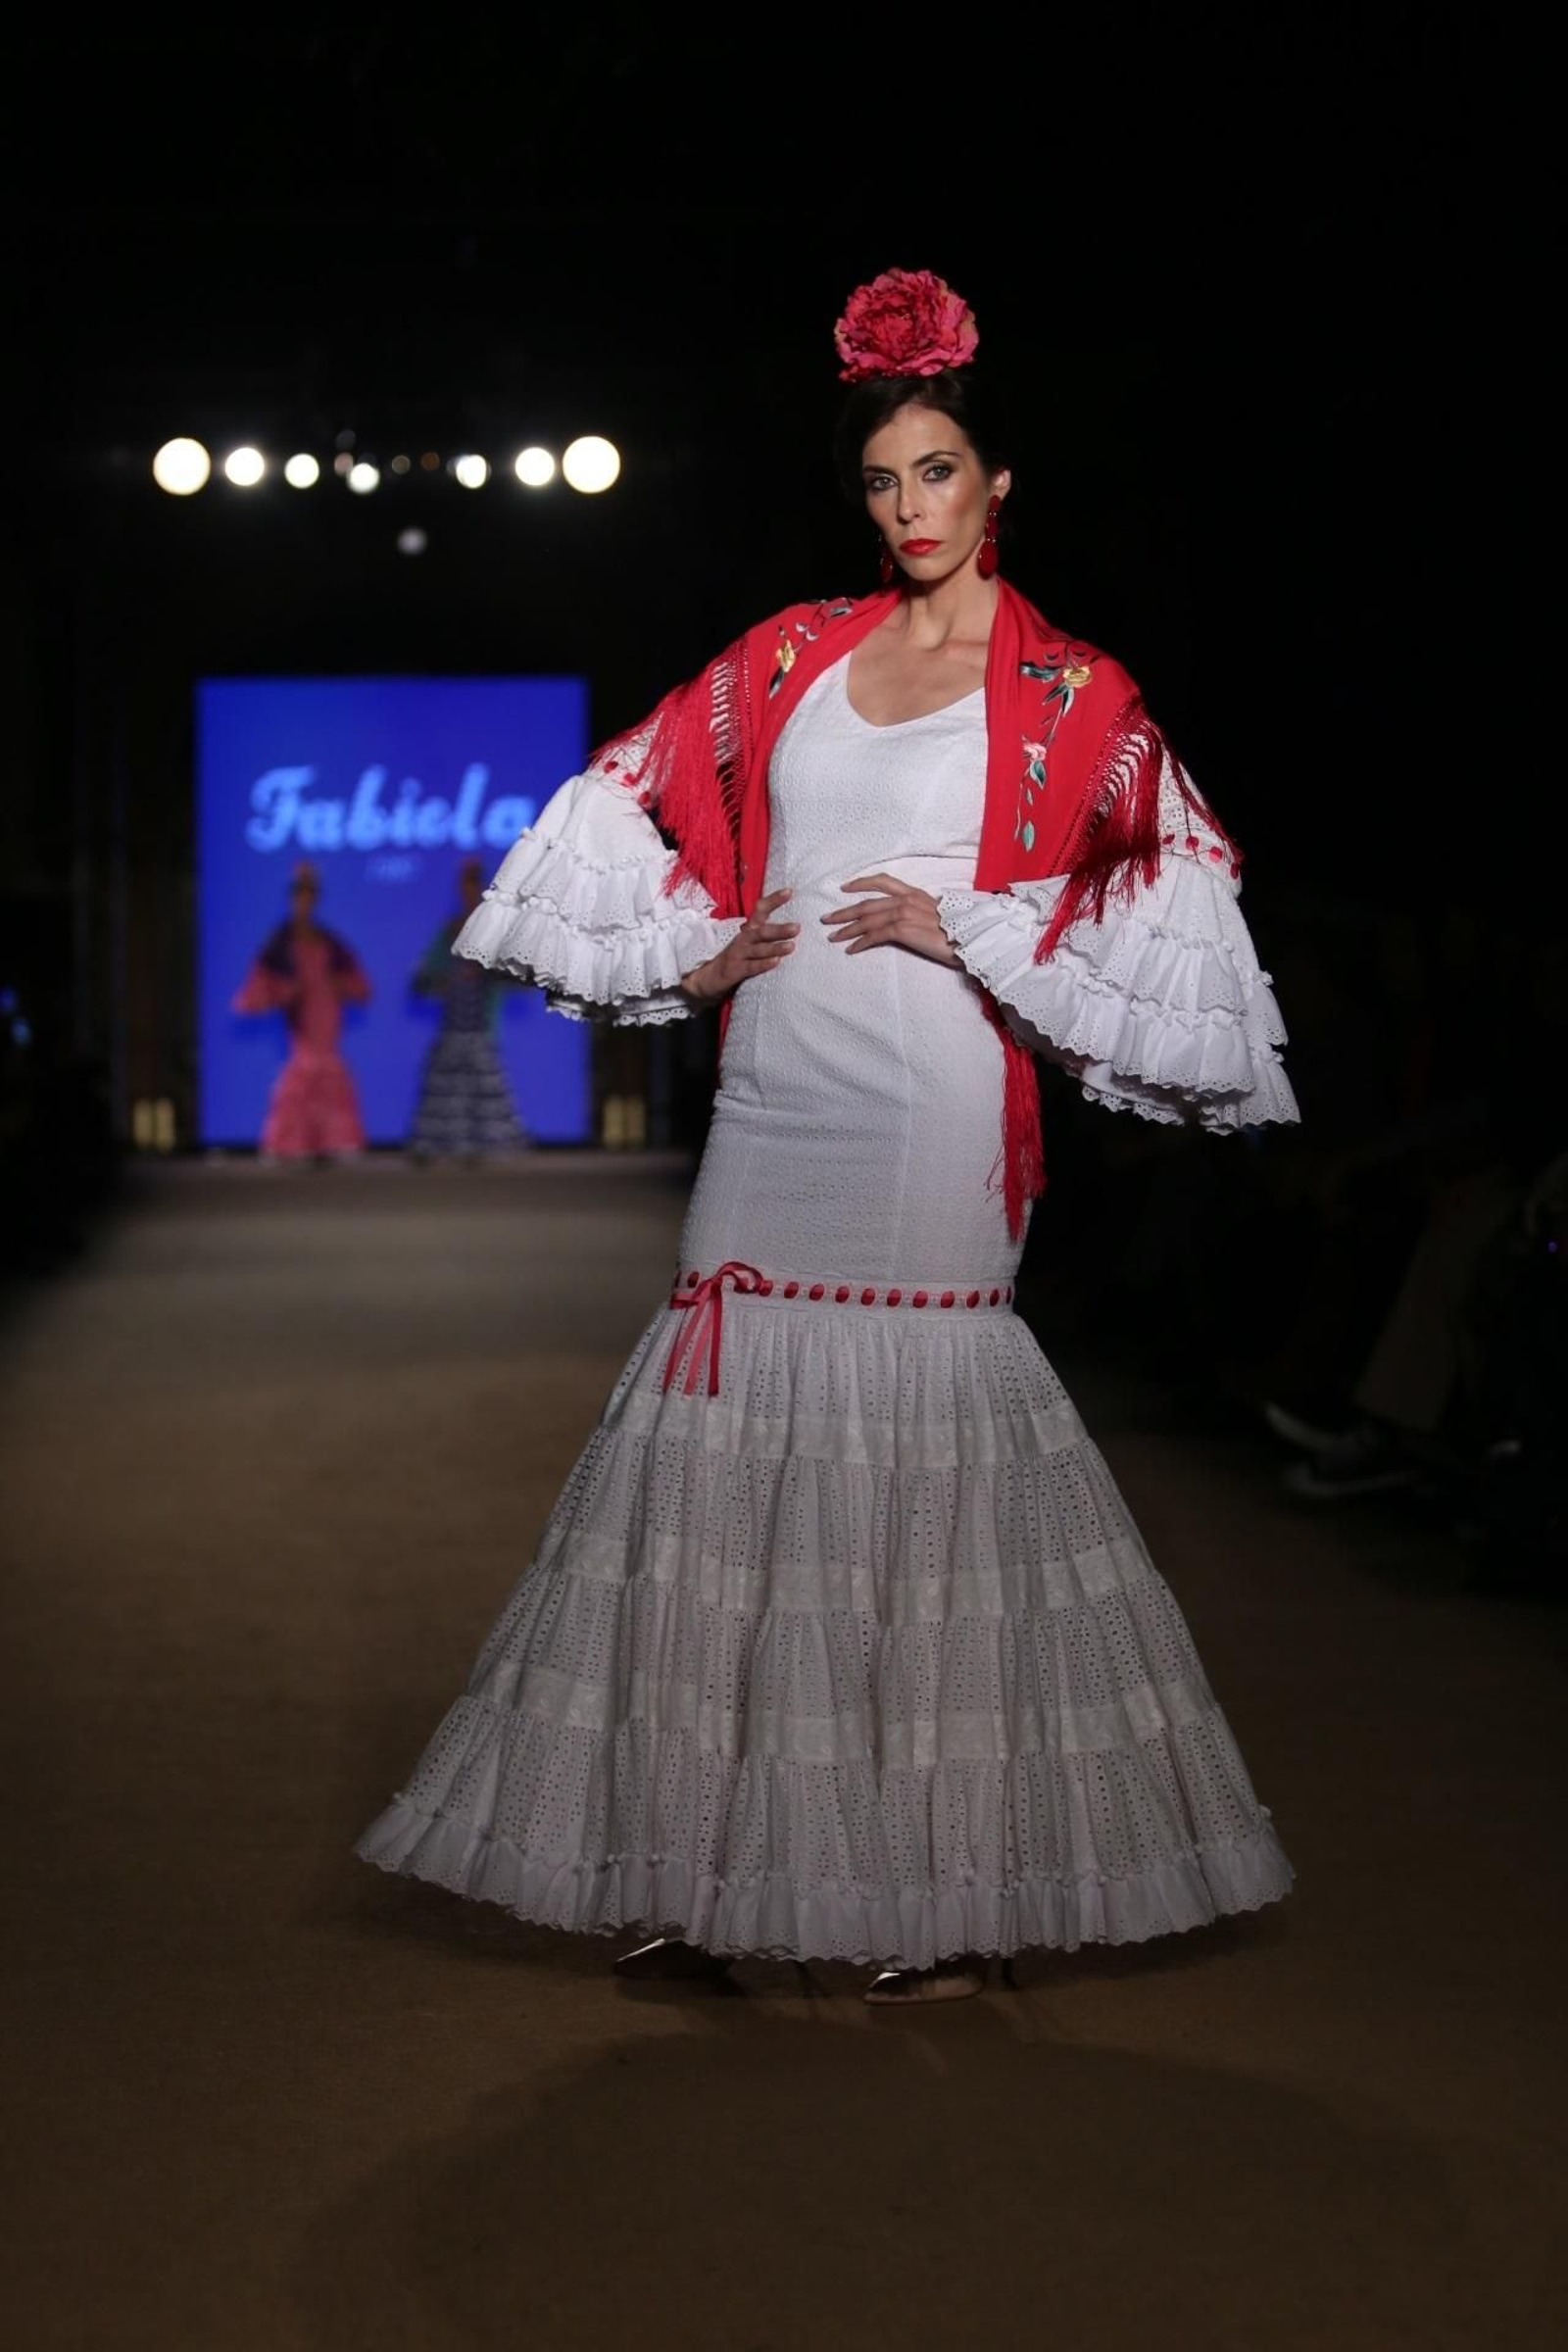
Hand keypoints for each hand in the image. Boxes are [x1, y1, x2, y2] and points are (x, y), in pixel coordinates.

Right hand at [680, 888, 798, 1002]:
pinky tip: (776, 962)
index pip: (760, 910)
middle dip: (779, 929)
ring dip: (774, 947)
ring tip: (791, 946)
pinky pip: (751, 966)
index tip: (789, 891)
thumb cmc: (736, 958)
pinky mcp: (735, 970)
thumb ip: (766, 935)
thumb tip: (793, 927)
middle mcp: (743, 939)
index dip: (773, 900)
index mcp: (748, 930)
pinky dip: (763, 964)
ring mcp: (738, 954)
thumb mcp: (750, 943)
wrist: (708, 977)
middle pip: (761, 931)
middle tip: (797, 928)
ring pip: (757, 949)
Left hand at [820, 873, 960, 966]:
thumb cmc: (958, 931)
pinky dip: (860, 943)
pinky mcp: (901, 930)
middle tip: (827, 918)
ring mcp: (903, 913)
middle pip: (867, 903)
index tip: (845, 888)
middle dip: (844, 911)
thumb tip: (910, 920)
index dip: (861, 883)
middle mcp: (906, 899)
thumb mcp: (937, 914)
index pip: (882, 881)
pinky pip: (874, 936)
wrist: (969, 938)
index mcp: (914, 893)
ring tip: (833, 936)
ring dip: (847, 929)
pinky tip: (851, 950)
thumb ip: (920, 912)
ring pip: (866, 919)